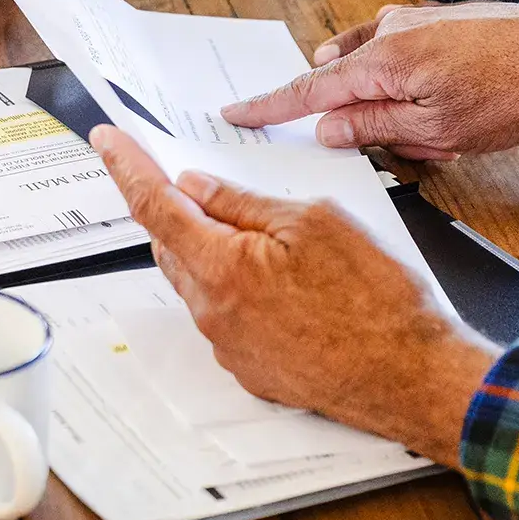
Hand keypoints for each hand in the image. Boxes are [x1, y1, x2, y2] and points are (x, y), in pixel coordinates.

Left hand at [89, 125, 501, 461]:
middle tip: (203, 186)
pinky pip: (225, 316)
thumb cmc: (377, 300)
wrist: (411, 377)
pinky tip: (286, 285)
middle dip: (180, 212)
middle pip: (172, 246)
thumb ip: (244, 204)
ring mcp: (227, 346)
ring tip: (268, 240)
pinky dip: (238, 290)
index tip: (107, 142)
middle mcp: (212, 312)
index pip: (153, 207)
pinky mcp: (248, 369)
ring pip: (198, 282)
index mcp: (221, 267)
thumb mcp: (314, 223)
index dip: (126, 168)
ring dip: (213, 253)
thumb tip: (195, 187)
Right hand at [221, 0, 518, 160]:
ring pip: (374, 69)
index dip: (269, 107)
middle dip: (355, 116)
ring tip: (435, 129)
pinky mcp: (436, 21)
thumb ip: (373, 128)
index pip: (308, 90)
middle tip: (393, 142)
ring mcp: (413, 21)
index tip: (235, 112)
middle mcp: (390, 32)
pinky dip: (403, 79)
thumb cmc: (512, 92)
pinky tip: (434, 97)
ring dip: (388, 101)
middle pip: (342, 79)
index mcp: (381, 61)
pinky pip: (399, 54)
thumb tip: (327, 128)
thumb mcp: (437, 130)